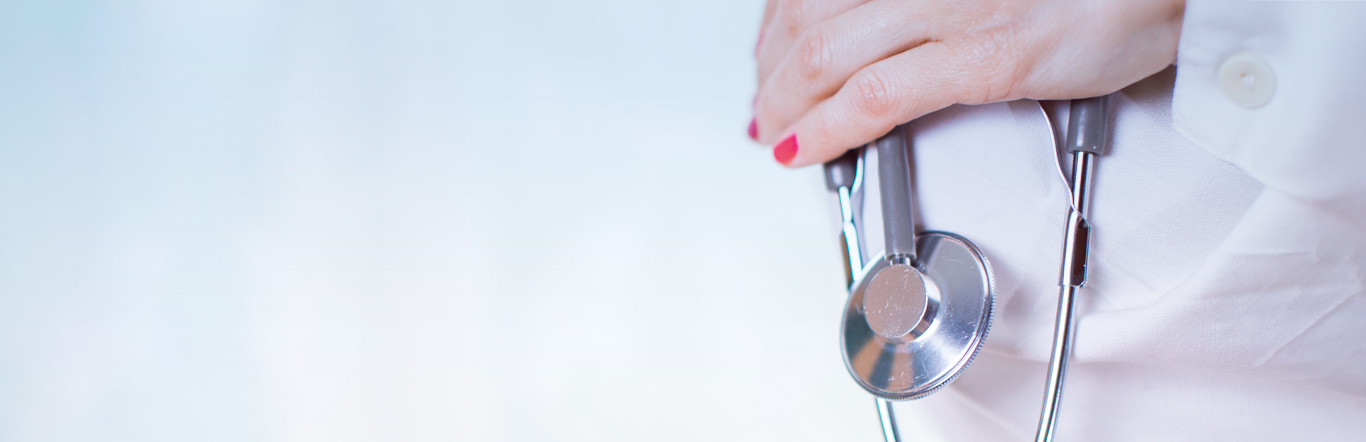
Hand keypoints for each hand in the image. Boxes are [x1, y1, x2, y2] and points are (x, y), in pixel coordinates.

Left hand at [749, 0, 1183, 166]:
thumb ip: (927, 4)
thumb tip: (877, 31)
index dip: (773, 27)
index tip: (766, 57)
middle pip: (805, 17)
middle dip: (770, 71)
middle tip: (764, 106)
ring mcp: (953, 6)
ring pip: (824, 54)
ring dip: (785, 102)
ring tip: (776, 134)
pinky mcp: (986, 56)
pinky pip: (875, 96)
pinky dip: (825, 128)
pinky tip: (804, 149)